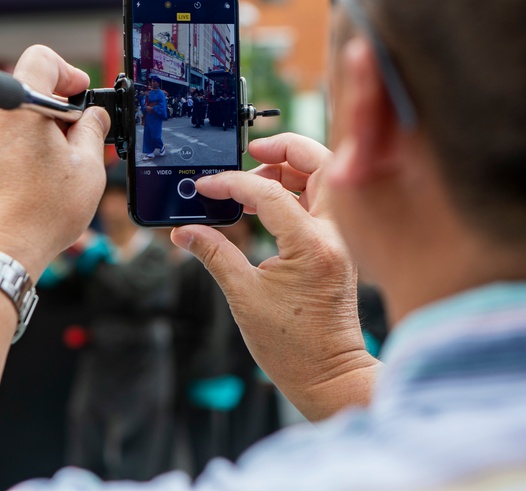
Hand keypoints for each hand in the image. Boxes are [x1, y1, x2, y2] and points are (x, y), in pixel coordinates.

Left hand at [0, 46, 110, 278]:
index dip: (67, 72)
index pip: (41, 59)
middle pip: (26, 91)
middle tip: (75, 139)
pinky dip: (13, 150)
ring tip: (53, 168)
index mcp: (19, 106)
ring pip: (9, 118)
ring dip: (33, 132)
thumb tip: (93, 117)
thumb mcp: (88, 168)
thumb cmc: (40, 215)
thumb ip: (93, 129)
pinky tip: (29, 179)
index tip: (79, 93)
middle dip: (54, 111)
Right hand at [171, 133, 377, 420]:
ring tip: (253, 181)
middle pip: (321, 164)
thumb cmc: (292, 346)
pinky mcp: (338, 248)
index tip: (206, 187)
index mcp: (311, 246)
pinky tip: (266, 204)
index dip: (232, 183)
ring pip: (324, 180)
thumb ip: (214, 253)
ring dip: (291, 169)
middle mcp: (334, 236)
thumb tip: (184, 232)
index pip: (270, 191)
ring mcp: (341, 241)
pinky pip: (321, 203)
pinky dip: (296, 192)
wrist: (329, 376)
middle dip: (285, 148)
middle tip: (251, 151)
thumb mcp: (243, 295)